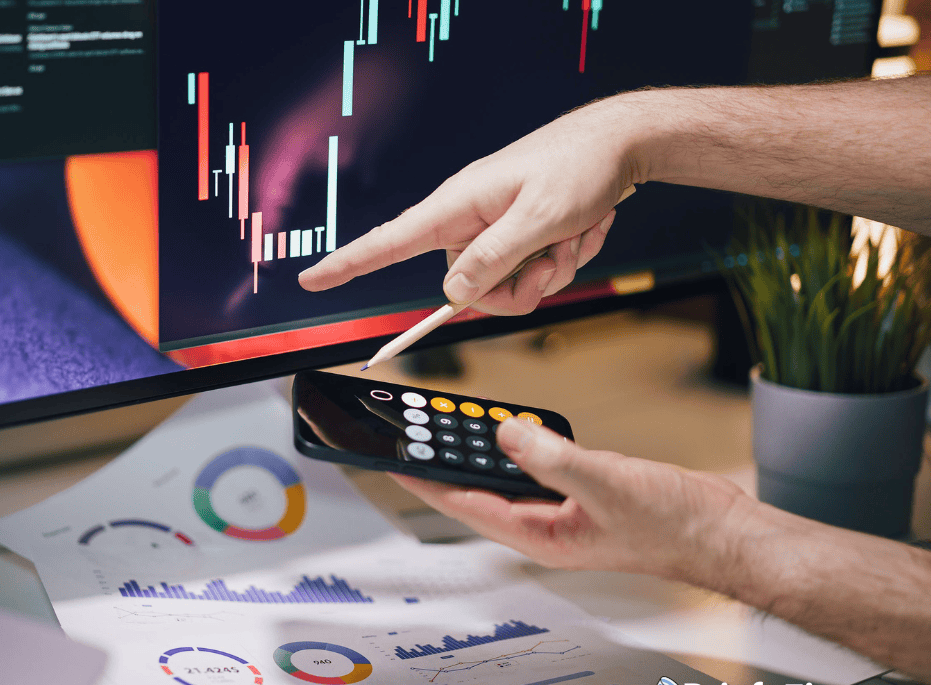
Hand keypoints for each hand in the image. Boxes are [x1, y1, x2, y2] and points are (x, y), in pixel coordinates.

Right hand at [299, 96, 645, 314]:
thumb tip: (454, 293)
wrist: (619, 145)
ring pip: (505, 286)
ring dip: (548, 270)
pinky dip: (562, 259)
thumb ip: (494, 259)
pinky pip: (531, 273)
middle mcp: (469, 220)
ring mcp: (495, 229)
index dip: (348, 264)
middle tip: (554, 257)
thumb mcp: (540, 218)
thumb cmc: (578, 167)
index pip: (389, 242)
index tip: (312, 281)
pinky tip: (581, 230)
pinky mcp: (518, 236)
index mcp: (458, 206)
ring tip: (572, 235)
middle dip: (519, 285)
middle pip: (467, 286)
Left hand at [392, 417, 754, 580]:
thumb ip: (551, 456)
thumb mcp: (604, 482)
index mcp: (539, 536)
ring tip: (449, 421)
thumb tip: (506, 432)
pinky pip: (536, 467)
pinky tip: (512, 427)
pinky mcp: (581, 493)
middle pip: (479, 489)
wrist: (721, 530)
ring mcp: (562, 511)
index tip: (393, 461)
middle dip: (446, 460)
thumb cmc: (672, 525)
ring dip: (481, 450)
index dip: (427, 481)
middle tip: (415, 429)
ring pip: (507, 477)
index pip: (465, 504)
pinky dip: (520, 446)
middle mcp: (543, 526)